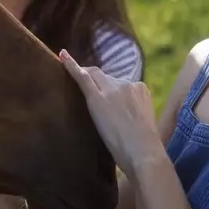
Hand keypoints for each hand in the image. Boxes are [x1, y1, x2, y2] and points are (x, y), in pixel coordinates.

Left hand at [60, 49, 164, 178]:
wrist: (143, 153)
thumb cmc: (146, 148)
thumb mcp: (144, 122)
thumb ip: (134, 112)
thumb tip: (123, 116)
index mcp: (141, 89)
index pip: (121, 85)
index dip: (111, 92)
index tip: (105, 99)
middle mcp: (127, 84)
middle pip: (106, 78)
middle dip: (96, 82)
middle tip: (86, 89)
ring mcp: (111, 89)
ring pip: (93, 76)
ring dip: (85, 78)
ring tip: (71, 75)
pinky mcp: (96, 98)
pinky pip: (81, 77)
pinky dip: (70, 65)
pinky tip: (62, 56)